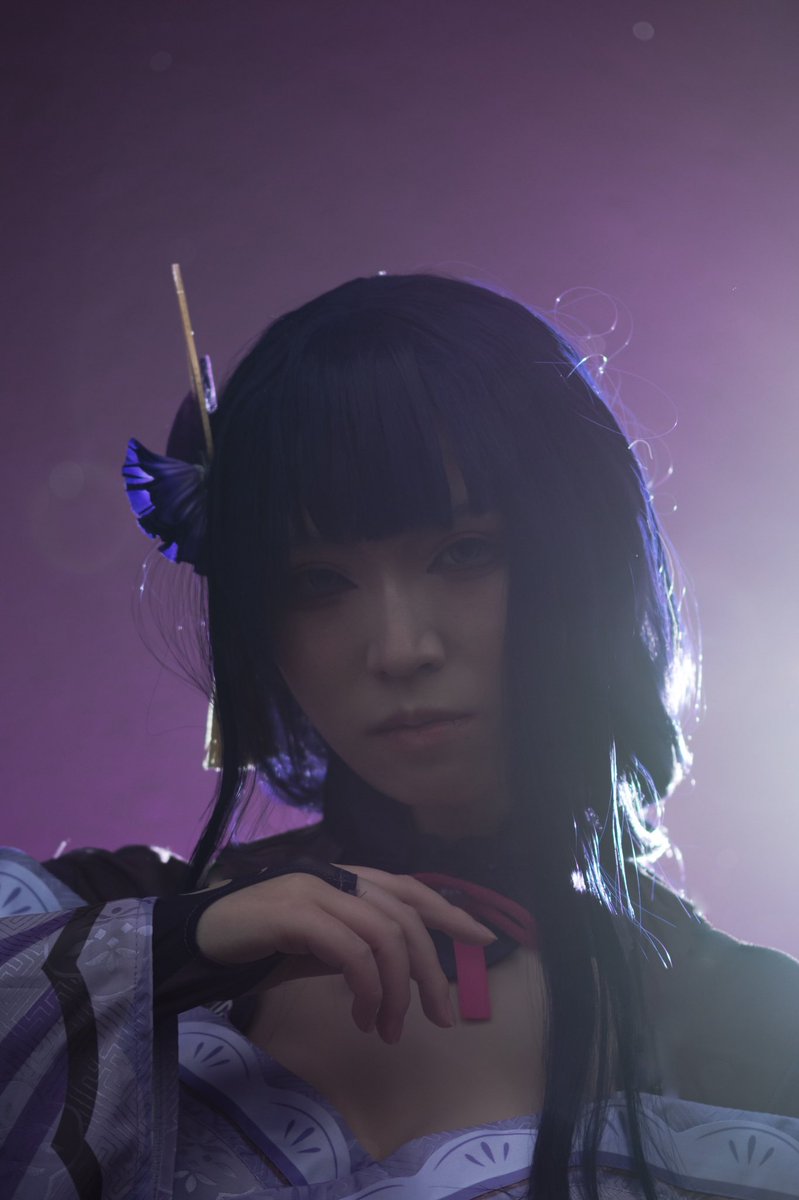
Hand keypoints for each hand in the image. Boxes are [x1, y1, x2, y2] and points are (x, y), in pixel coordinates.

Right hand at [194, 866, 495, 1042]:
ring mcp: (314, 891)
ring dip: (397, 990)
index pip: (409, 889)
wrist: (196, 940)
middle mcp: (335, 877)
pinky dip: (367, 986)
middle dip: (431, 971)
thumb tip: (399, 973)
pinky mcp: (293, 913)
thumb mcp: (320, 949)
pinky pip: (350, 950)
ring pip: (384, 934)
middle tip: (440, 1018)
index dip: (450, 911)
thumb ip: (357, 948)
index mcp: (345, 880)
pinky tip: (361, 1015)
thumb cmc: (259, 945)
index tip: (484, 938)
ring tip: (388, 1030)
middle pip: (406, 917)